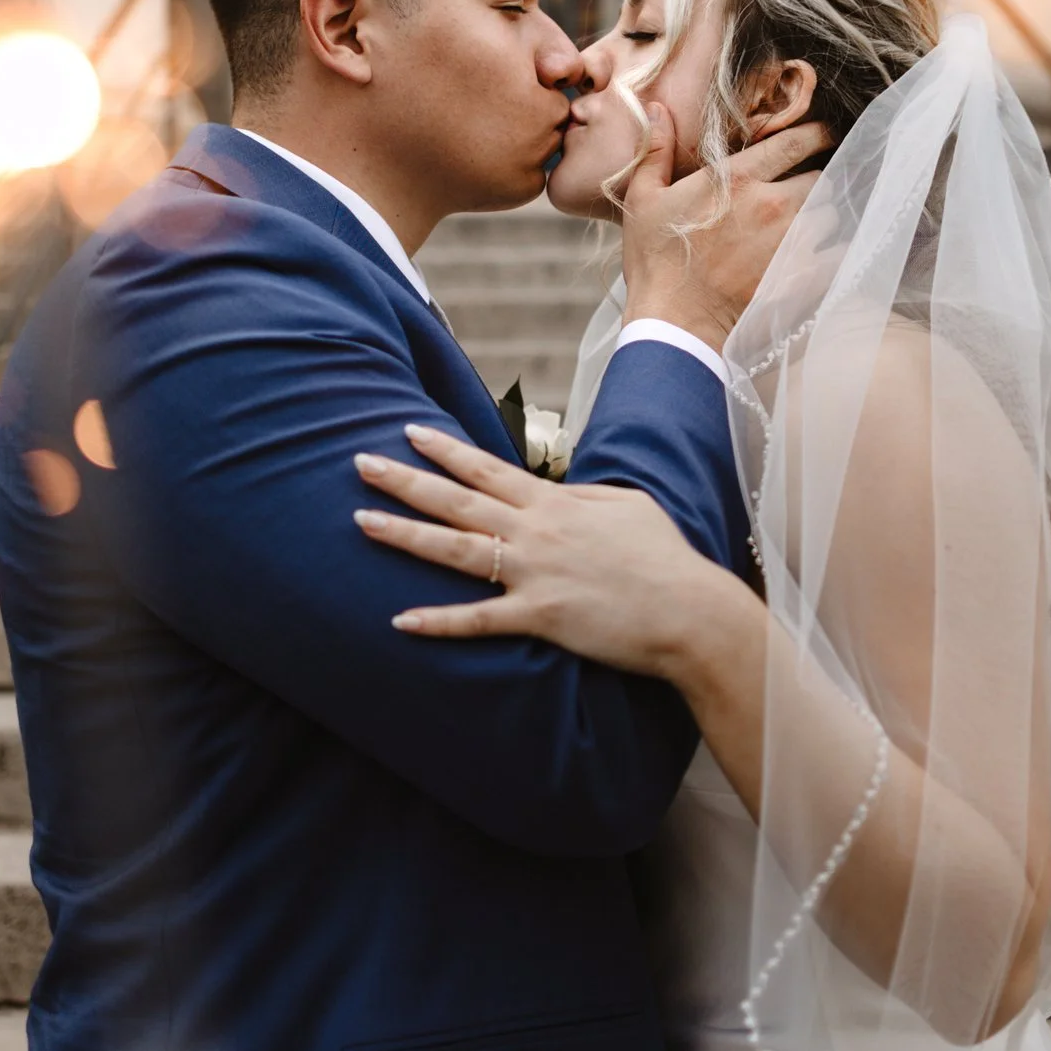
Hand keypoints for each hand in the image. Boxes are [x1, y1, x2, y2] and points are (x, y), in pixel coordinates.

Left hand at [355, 424, 761, 685]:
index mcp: (555, 503)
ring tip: (360, 522)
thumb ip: (583, 496)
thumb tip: (558, 490)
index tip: (409, 430)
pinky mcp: (540, 617)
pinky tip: (399, 619)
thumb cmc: (663, 558)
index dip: (445, 449)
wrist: (690, 610)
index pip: (487, 469)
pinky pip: (479, 620)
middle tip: (359, 461)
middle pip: (457, 500)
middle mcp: (536, 531)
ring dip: (404, 534)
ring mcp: (535, 573)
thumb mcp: (626, 507)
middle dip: (404, 479)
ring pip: (455, 550)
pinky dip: (438, 621)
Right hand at [620, 106, 830, 350]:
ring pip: (831, 217)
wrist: (674, 325)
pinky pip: (836, 256)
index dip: (816, 133)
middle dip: (815, 182)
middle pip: (822, 178)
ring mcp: (793, 242)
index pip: (797, 141)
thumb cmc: (656, 262)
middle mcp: (775, 205)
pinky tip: (815, 260)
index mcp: (740, 179)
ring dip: (822, 219)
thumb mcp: (644, 199)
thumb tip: (657, 107)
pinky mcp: (803, 278)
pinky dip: (831, 255)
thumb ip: (656, 149)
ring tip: (804, 229)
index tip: (821, 134)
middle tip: (800, 193)